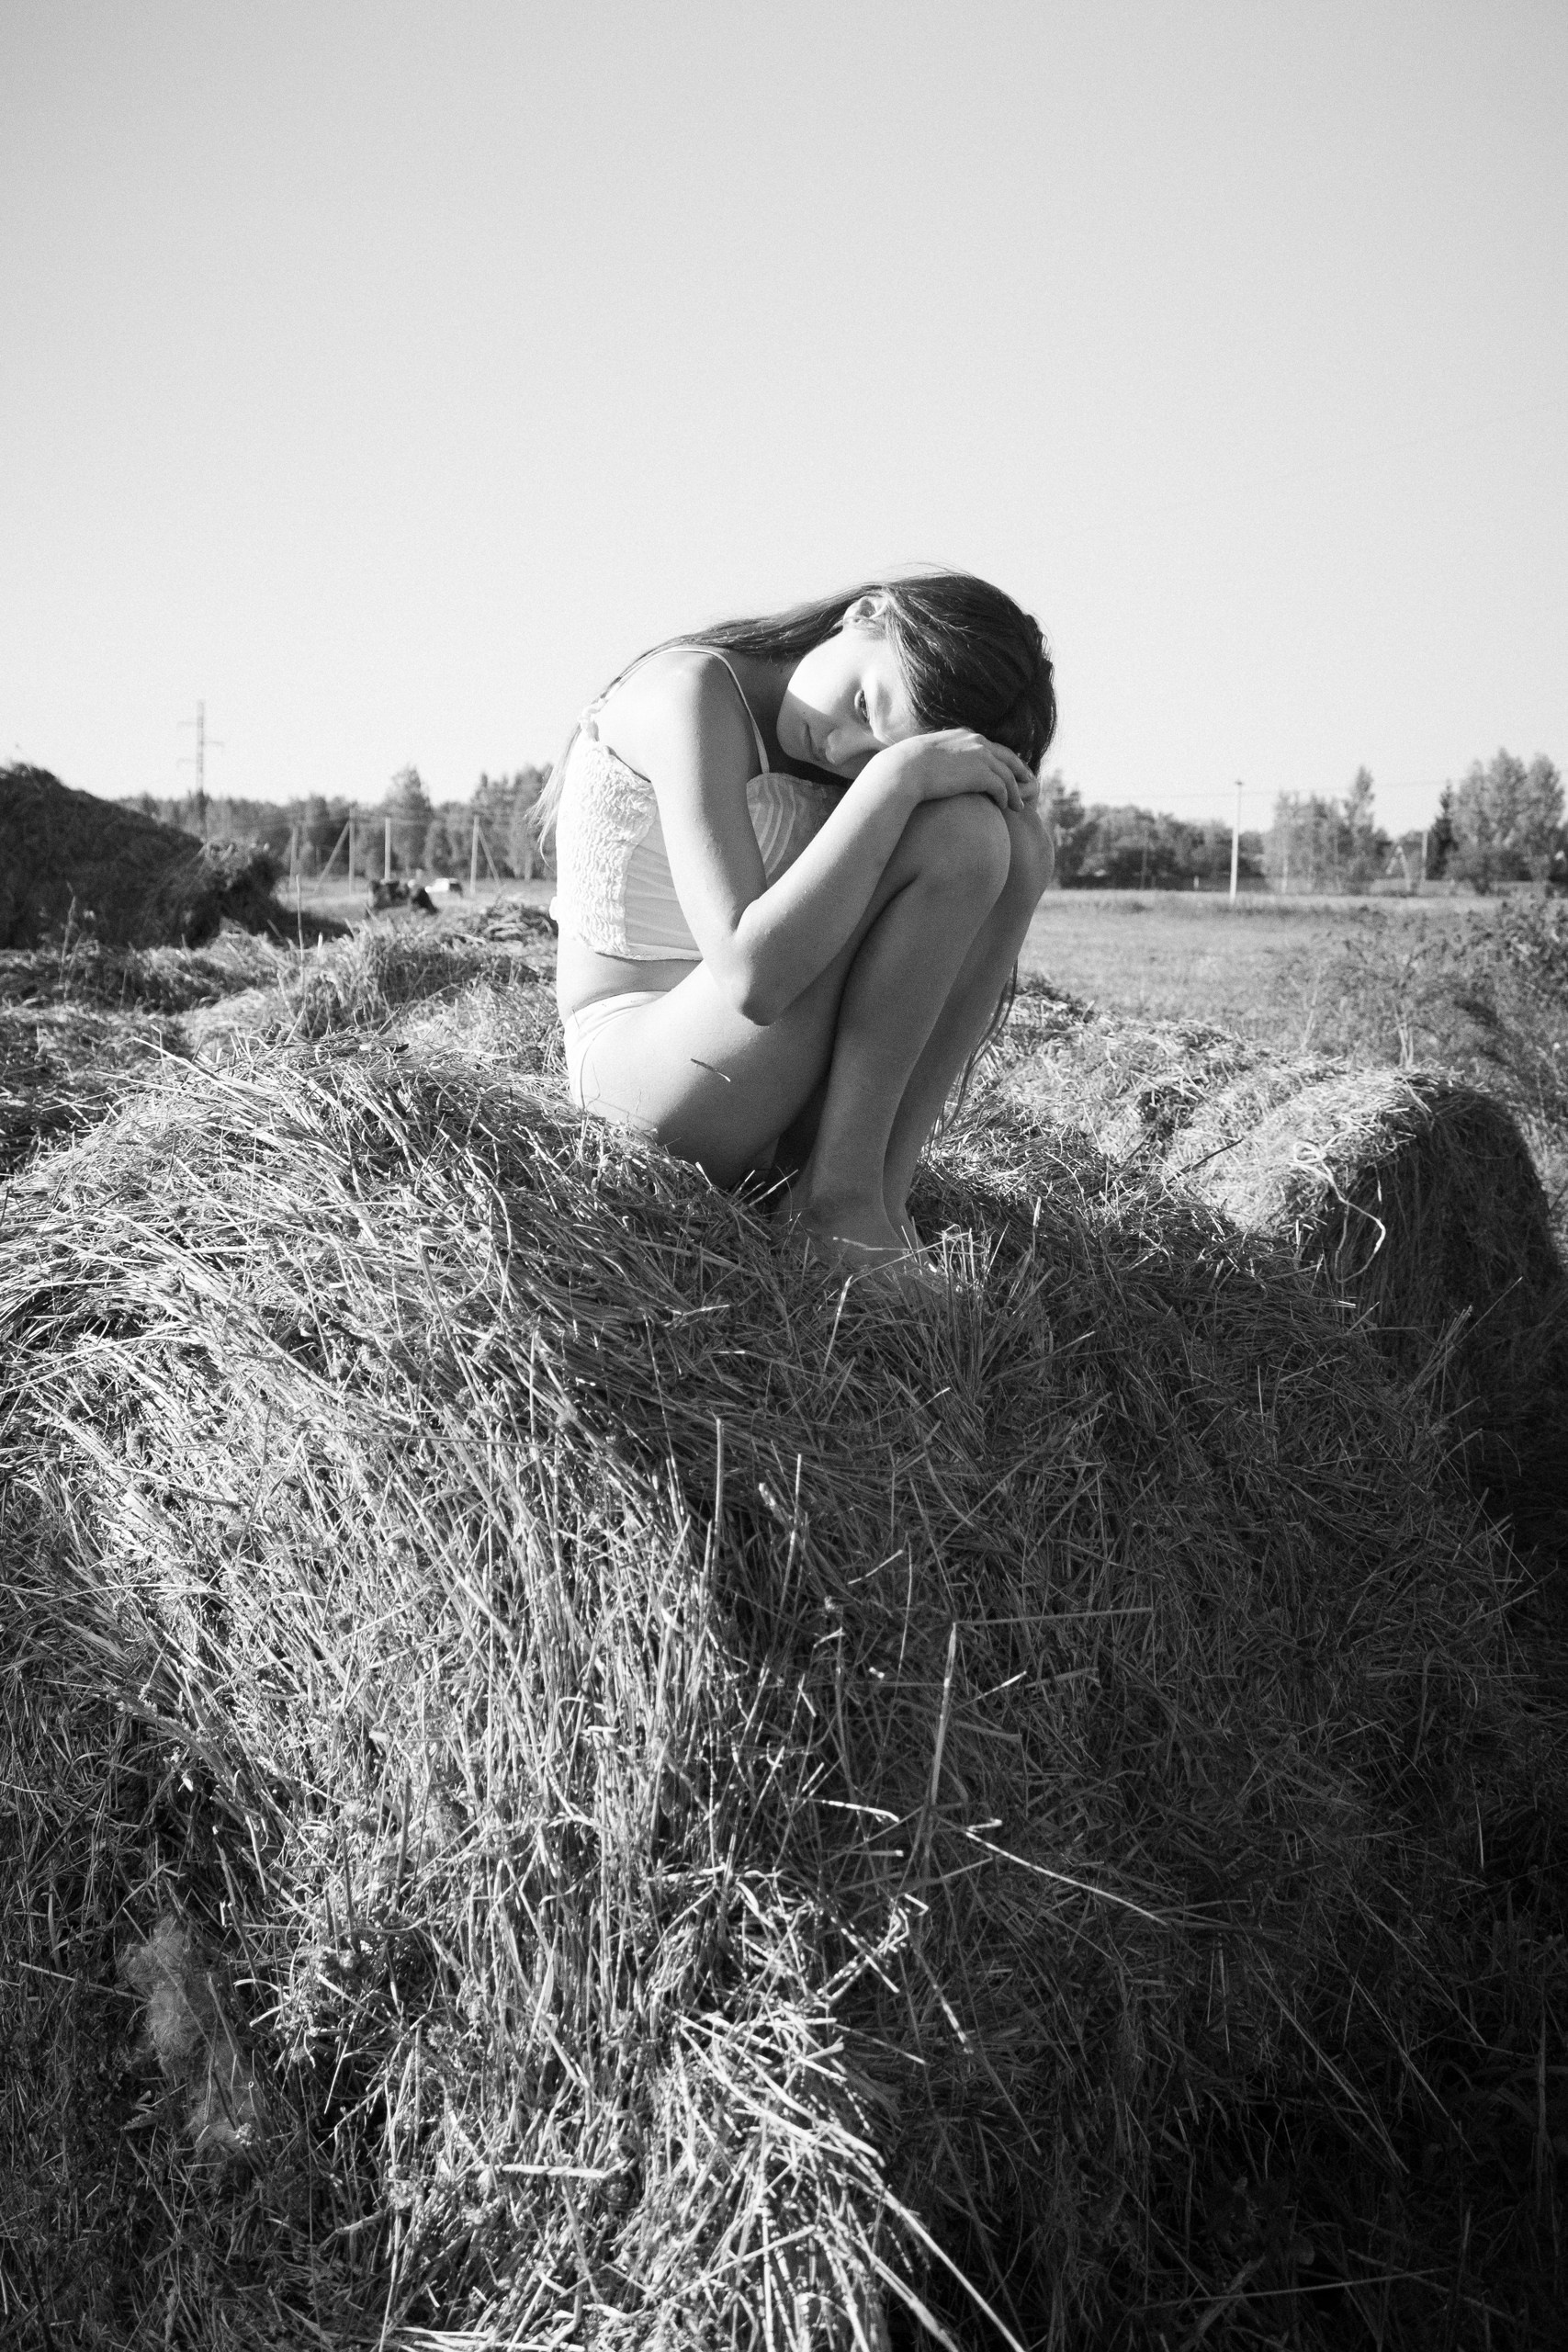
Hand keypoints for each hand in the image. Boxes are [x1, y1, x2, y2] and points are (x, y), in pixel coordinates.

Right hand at [869, 730, 1037, 815]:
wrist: (904, 770)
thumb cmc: (906, 767)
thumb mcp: (925, 756)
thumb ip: (939, 758)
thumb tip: (934, 767)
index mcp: (965, 735)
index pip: (992, 747)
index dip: (1004, 760)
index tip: (1010, 772)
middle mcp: (977, 742)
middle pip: (1009, 757)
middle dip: (1020, 772)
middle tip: (1028, 784)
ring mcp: (981, 756)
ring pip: (1008, 775)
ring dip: (1016, 792)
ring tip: (1019, 806)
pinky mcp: (981, 773)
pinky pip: (1002, 787)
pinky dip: (1006, 798)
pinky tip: (1005, 808)